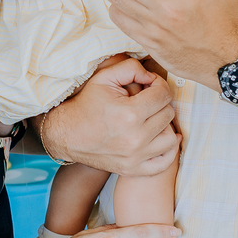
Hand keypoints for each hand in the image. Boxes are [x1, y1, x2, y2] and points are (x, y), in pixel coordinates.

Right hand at [44, 58, 178, 175]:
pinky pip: (165, 162)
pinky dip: (167, 150)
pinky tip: (158, 138)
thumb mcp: (104, 77)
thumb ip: (131, 68)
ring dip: (164, 125)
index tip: (149, 86)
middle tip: (147, 101)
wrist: (67, 135)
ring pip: (171, 138)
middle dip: (160, 103)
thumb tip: (152, 76)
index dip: (159, 85)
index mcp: (130, 114)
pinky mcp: (133, 169)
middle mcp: (135, 138)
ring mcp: (135, 157)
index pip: (164, 95)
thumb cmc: (86, 104)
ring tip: (151, 119)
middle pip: (168, 114)